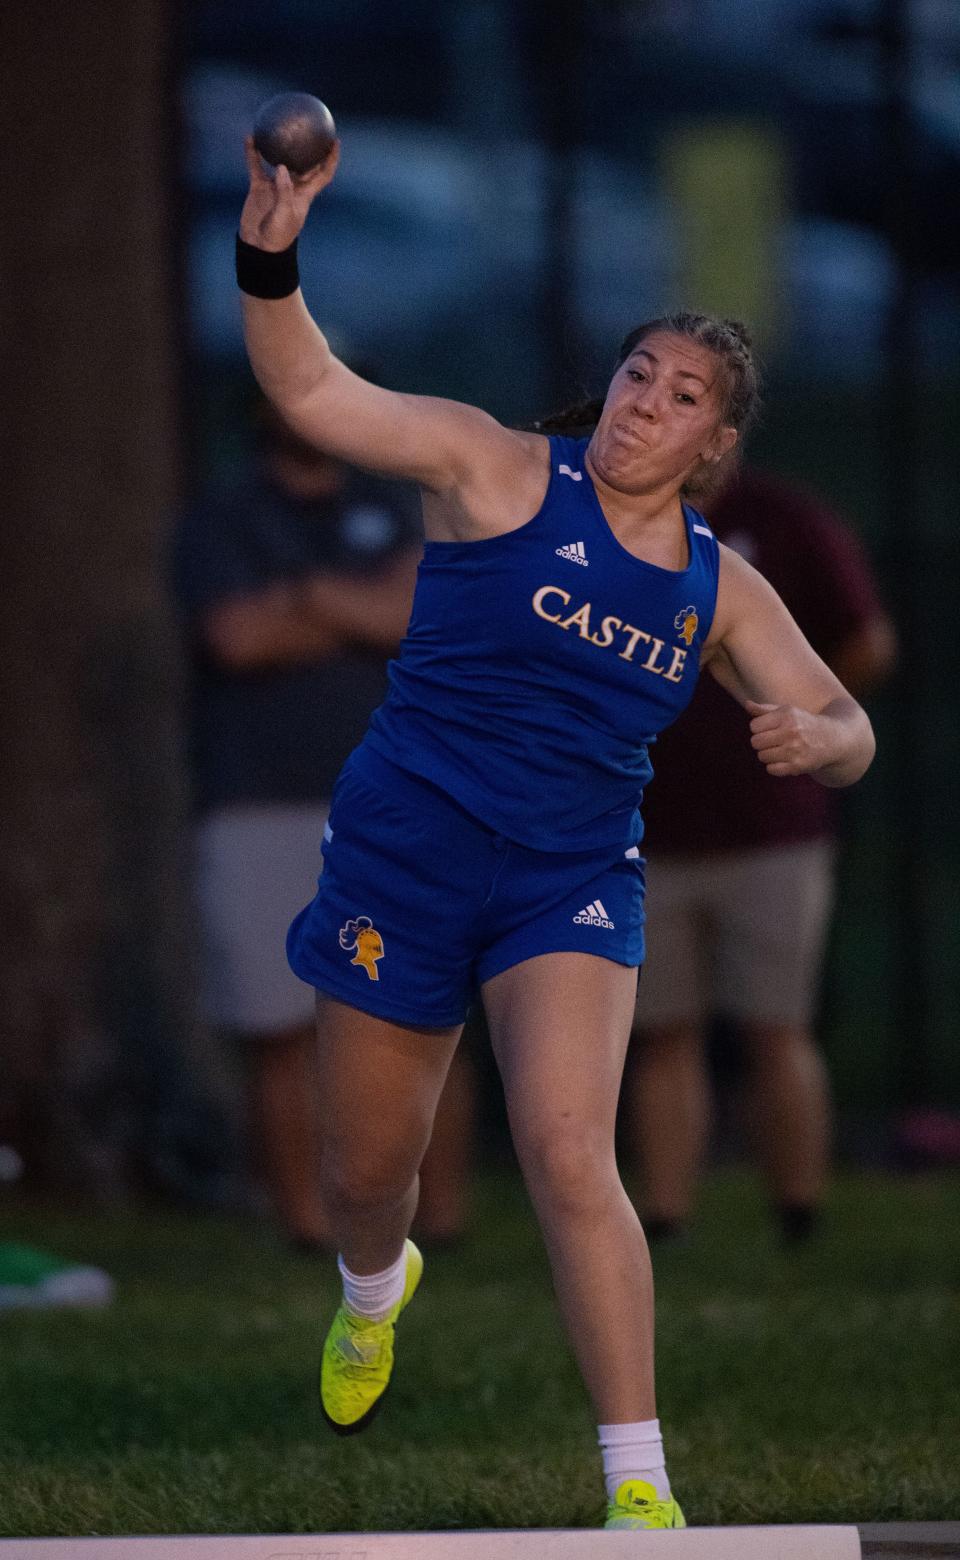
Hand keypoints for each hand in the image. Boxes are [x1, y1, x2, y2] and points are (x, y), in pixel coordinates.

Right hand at [238, 134, 339, 251]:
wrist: (259, 246)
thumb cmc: (278, 235)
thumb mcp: (284, 214)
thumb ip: (284, 191)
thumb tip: (282, 167)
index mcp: (305, 194)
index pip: (323, 174)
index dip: (331, 159)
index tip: (335, 142)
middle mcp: (293, 187)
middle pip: (305, 163)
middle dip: (310, 147)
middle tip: (310, 126)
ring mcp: (275, 186)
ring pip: (279, 160)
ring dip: (279, 145)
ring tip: (278, 126)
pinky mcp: (259, 187)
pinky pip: (256, 166)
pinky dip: (253, 153)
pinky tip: (250, 139)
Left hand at [745, 699, 836, 776]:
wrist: (832, 739)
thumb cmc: (803, 723)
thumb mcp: (787, 711)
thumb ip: (765, 709)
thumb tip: (747, 704)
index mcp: (787, 715)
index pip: (754, 726)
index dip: (759, 728)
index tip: (769, 729)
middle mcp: (791, 731)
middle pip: (755, 742)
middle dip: (761, 742)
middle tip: (773, 741)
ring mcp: (795, 750)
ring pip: (762, 756)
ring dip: (768, 754)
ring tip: (780, 749)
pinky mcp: (797, 766)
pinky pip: (771, 769)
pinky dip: (775, 766)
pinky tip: (785, 759)